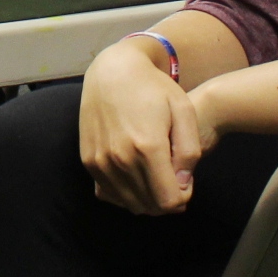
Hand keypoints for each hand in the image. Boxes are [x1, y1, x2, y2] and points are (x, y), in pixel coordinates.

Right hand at [79, 39, 202, 215]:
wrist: (112, 70)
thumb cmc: (153, 88)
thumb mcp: (184, 111)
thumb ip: (189, 152)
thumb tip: (182, 185)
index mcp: (147, 147)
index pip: (169, 201)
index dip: (183, 197)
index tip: (185, 179)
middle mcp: (120, 159)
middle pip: (150, 206)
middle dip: (167, 200)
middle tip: (173, 179)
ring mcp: (100, 161)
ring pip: (129, 204)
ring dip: (147, 199)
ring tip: (155, 176)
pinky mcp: (88, 160)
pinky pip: (108, 194)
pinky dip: (124, 194)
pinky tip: (134, 176)